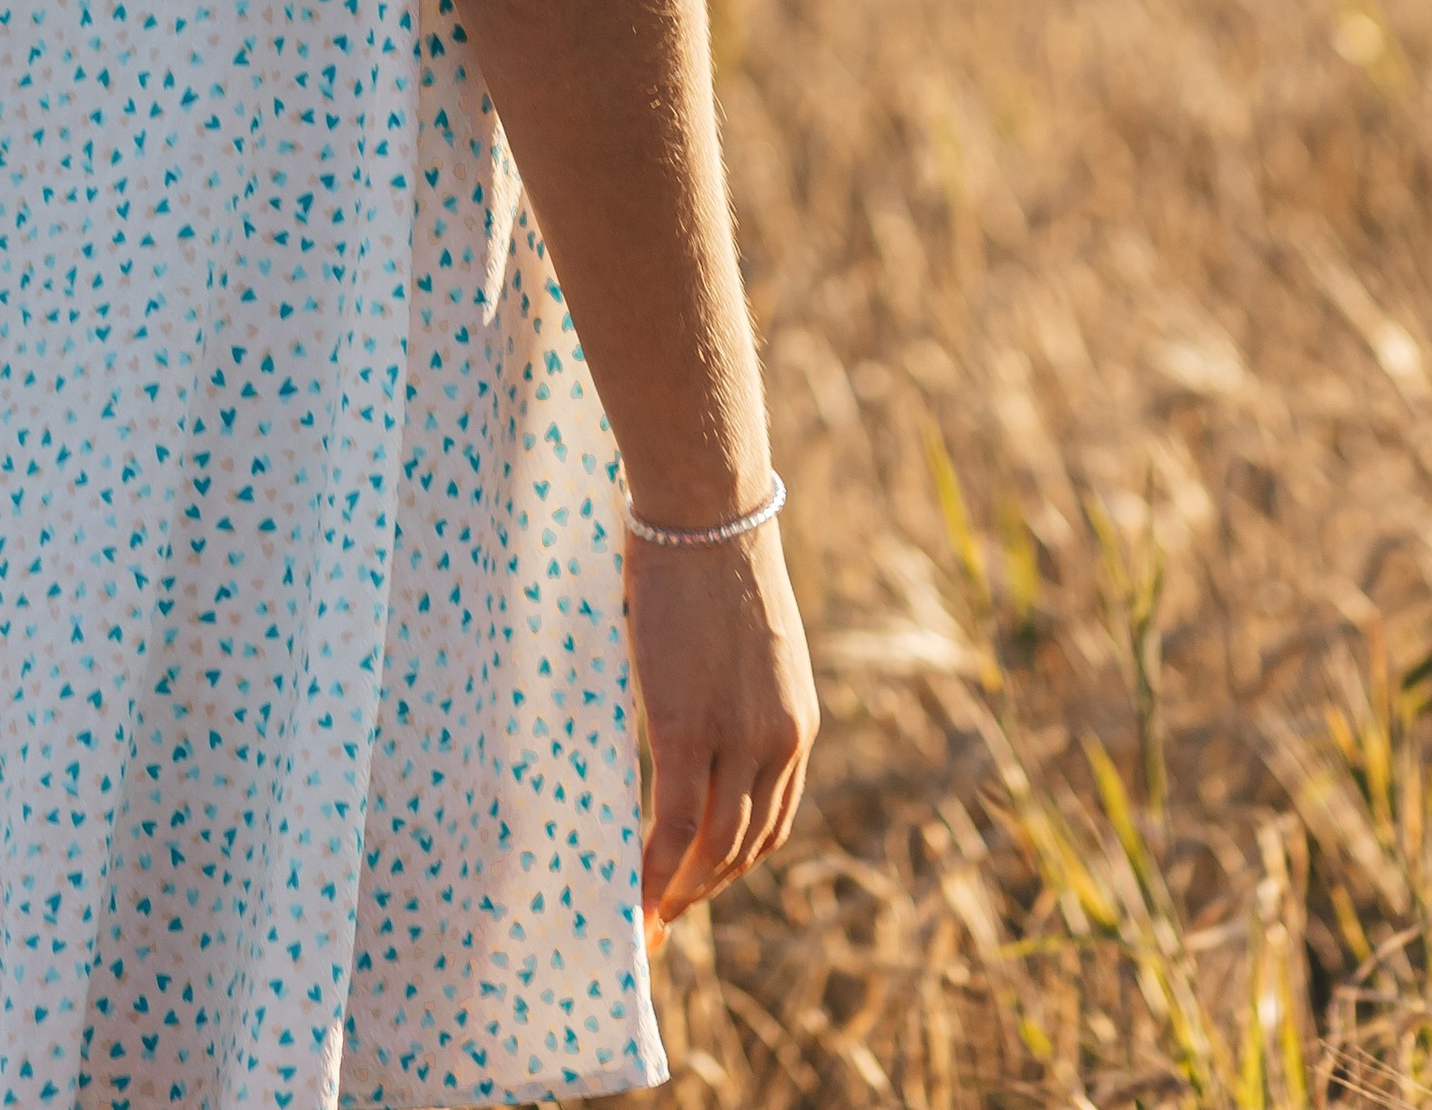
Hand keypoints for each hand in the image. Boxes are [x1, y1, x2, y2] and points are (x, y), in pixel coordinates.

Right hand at [627, 521, 817, 938]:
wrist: (708, 513)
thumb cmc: (713, 557)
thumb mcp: (745, 643)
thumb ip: (735, 693)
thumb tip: (698, 708)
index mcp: (797, 722)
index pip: (771, 822)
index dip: (733, 864)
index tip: (698, 884)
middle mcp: (779, 742)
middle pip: (745, 846)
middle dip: (704, 889)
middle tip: (664, 918)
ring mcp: (737, 739)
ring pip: (713, 846)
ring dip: (680, 892)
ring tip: (646, 918)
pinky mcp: (689, 728)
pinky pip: (675, 823)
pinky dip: (654, 871)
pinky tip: (633, 896)